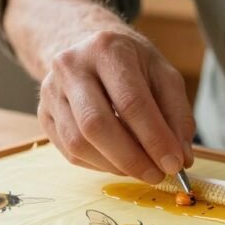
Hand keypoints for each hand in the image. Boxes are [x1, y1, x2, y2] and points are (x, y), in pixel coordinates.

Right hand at [38, 27, 194, 182]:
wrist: (91, 51)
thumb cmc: (131, 64)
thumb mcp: (163, 75)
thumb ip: (177, 115)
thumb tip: (180, 158)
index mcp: (106, 49)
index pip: (130, 101)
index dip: (154, 138)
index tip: (174, 163)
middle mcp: (71, 66)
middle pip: (96, 124)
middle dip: (131, 158)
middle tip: (157, 175)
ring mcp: (51, 91)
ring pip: (78, 143)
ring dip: (115, 166)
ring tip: (142, 169)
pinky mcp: (43, 114)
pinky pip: (69, 151)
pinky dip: (99, 165)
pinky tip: (119, 162)